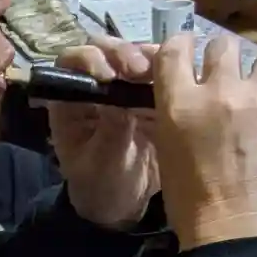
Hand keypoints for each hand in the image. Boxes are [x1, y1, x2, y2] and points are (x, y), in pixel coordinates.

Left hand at [46, 37, 159, 230]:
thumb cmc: (100, 186)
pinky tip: (185, 75)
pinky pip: (163, 73)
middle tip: (142, 69)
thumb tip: (122, 97)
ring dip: (151, 56)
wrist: (125, 206)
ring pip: (136, 55)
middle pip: (106, 50)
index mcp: (71, 101)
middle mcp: (97, 86)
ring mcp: (127, 89)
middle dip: (123, 52)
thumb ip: (110, 131)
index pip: (72, 63)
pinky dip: (174, 68)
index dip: (89, 60)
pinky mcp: (153, 96)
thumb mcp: (101, 163)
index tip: (109, 74)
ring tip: (168, 69)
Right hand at [147, 33, 256, 248]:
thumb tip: (188, 94)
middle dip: (223, 57)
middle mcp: (220, 92)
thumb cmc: (192, 199)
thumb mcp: (168, 148)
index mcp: (180, 102)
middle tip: (227, 73)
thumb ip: (177, 111)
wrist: (236, 229)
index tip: (188, 49)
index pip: (175, 48)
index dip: (181, 43)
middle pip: (223, 46)